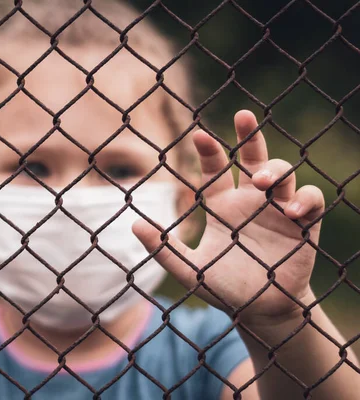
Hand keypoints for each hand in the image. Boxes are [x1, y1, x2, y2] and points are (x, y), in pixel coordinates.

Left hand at [134, 110, 323, 325]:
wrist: (259, 310)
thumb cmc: (223, 287)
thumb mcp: (190, 270)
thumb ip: (164, 249)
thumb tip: (134, 224)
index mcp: (222, 207)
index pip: (215, 171)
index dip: (209, 152)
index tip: (199, 135)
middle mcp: (250, 201)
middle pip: (252, 158)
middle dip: (249, 136)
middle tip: (243, 117)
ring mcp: (277, 210)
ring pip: (283, 172)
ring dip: (275, 170)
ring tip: (263, 182)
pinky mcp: (304, 224)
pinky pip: (312, 199)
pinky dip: (306, 198)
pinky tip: (291, 210)